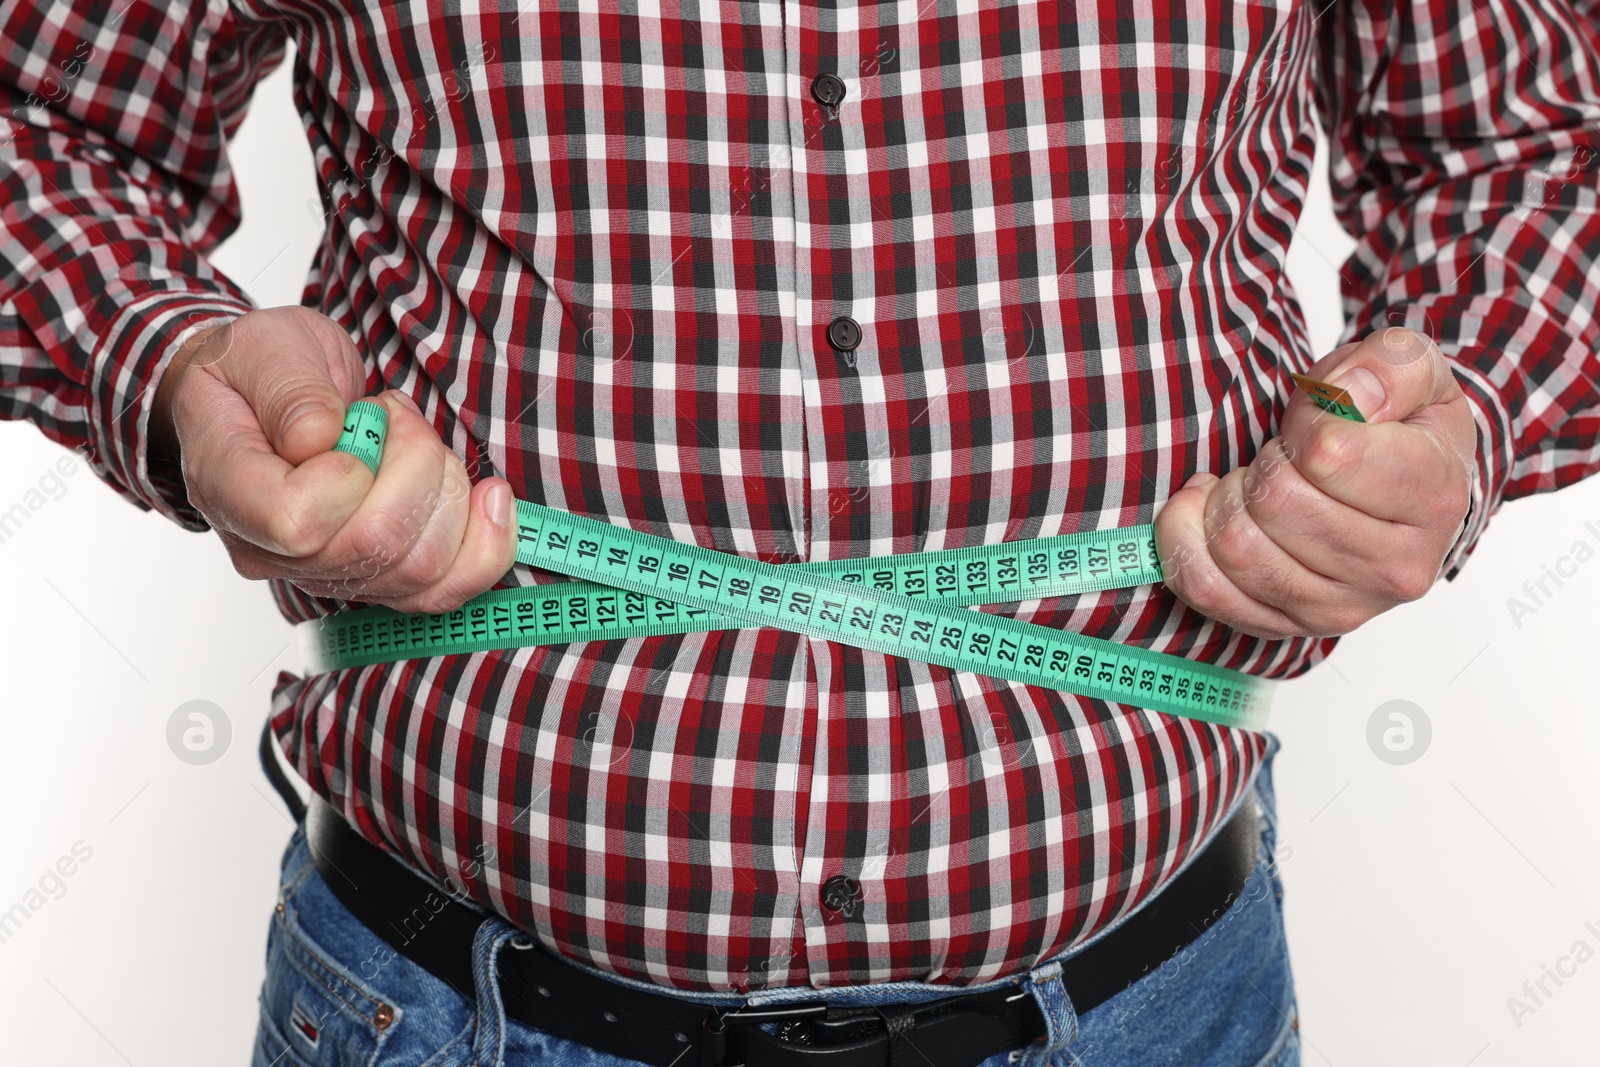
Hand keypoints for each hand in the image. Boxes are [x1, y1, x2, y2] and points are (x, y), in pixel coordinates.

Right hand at [150, 306, 517, 612]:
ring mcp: (328, 572)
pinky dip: (486, 545)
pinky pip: (445, 590)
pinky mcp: (377, 574)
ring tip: (420, 442)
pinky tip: (490, 498)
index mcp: (231, 492)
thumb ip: (289, 389)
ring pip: (421, 570)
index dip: (350, 473)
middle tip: (397, 415)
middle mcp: (275, 552)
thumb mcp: (261, 348)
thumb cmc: (254, 371)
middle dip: (417, 464)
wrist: (261, 393)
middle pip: (376, 546)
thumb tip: (321, 436)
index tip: (354, 422)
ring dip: (448, 491)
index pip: (298, 523)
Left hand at [1154, 327, 1475, 639]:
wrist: (1400, 487)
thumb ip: (1388, 364)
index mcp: (1434, 497)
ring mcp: (1343, 609)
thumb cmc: (1395, 426)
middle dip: (1263, 463)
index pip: (1328, 454)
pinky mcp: (1290, 628)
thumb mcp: (1409, 368)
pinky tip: (1207, 512)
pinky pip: (1206, 589)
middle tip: (1281, 457)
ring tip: (1253, 485)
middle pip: (1275, 502)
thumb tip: (1352, 396)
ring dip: (1227, 501)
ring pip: (1237, 548)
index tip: (1315, 424)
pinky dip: (1186, 541)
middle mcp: (1396, 569)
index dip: (1304, 424)